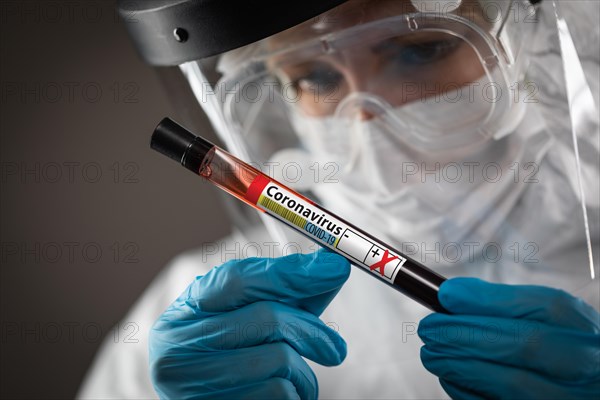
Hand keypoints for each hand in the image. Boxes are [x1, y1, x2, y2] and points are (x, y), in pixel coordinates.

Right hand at [149, 250, 349, 399]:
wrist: (199, 399)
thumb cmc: (224, 357)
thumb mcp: (242, 318)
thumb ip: (284, 294)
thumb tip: (330, 267)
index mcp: (186, 310)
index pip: (239, 279)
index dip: (292, 271)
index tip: (334, 268)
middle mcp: (178, 346)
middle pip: (266, 318)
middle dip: (311, 329)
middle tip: (335, 347)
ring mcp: (192, 384)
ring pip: (278, 360)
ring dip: (303, 371)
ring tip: (300, 378)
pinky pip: (278, 394)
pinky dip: (296, 393)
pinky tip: (288, 393)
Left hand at [419, 278, 599, 398]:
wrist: (584, 389)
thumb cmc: (563, 353)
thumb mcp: (551, 323)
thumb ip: (508, 307)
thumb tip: (453, 295)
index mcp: (588, 333)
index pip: (546, 308)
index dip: (490, 300)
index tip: (448, 294)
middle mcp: (589, 369)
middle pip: (526, 345)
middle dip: (467, 332)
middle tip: (431, 328)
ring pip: (512, 383)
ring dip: (460, 364)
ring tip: (432, 352)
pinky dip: (468, 391)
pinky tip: (451, 377)